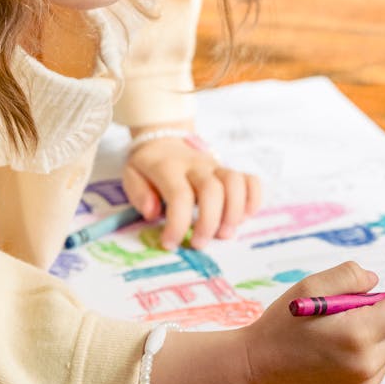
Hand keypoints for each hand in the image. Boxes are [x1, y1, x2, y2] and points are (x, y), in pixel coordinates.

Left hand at [122, 133, 260, 250]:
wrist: (165, 139)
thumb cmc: (149, 165)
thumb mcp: (131, 174)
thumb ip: (139, 193)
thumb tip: (153, 212)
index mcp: (168, 167)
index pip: (180, 195)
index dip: (177, 224)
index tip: (170, 243)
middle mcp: (196, 165)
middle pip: (213, 190)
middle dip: (209, 223)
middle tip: (199, 243)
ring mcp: (216, 166)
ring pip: (235, 182)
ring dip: (234, 213)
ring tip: (224, 233)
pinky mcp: (229, 170)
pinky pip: (250, 180)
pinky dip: (253, 200)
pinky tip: (243, 217)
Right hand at [241, 261, 384, 383]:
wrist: (258, 367)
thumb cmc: (282, 324)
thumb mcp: (311, 285)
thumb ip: (350, 276)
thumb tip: (377, 281)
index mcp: (358, 334)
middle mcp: (367, 364)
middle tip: (369, 296)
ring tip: (347, 322)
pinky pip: (383, 364)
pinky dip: (374, 347)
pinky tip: (343, 344)